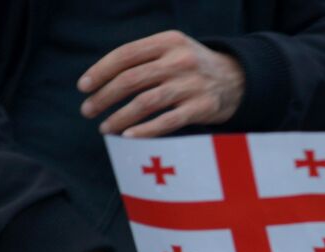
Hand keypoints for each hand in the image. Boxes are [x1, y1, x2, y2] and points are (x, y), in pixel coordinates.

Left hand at [79, 30, 243, 136]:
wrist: (240, 79)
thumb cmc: (194, 68)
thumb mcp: (173, 50)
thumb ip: (144, 58)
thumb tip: (102, 81)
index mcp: (168, 42)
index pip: (125, 55)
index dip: (100, 71)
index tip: (84, 87)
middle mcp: (180, 61)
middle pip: (131, 79)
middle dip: (104, 97)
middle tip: (88, 111)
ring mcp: (192, 85)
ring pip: (145, 102)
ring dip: (120, 117)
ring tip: (105, 128)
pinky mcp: (203, 107)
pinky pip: (168, 121)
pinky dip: (146, 130)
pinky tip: (129, 137)